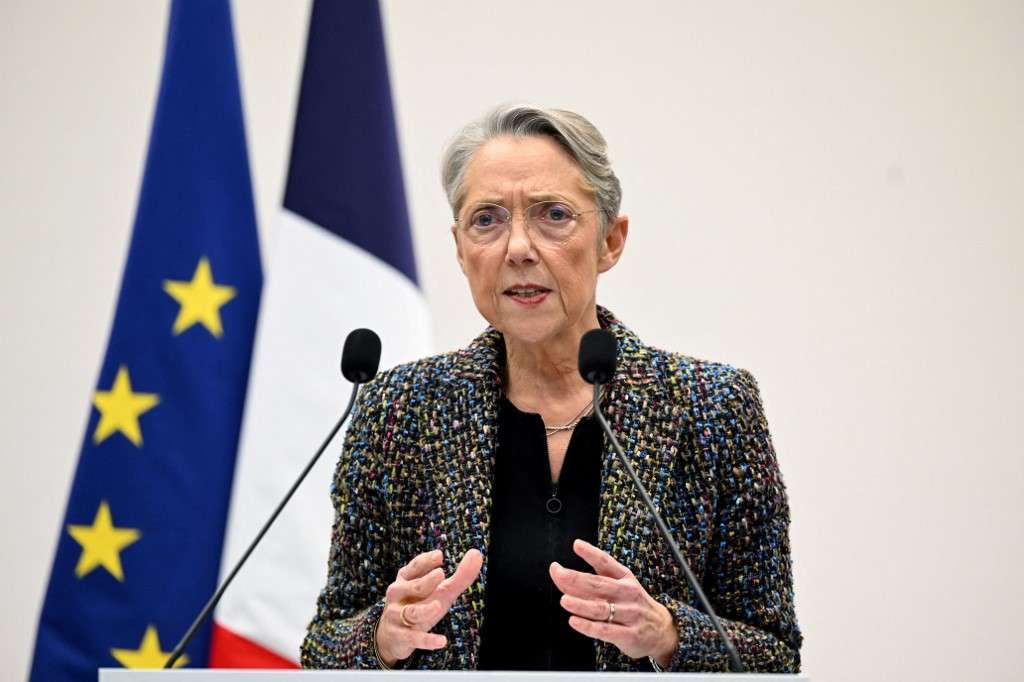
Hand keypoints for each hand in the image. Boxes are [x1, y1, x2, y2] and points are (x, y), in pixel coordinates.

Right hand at [376, 548, 482, 666]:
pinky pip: (415, 638)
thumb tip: (477, 553)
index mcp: (406, 579)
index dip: (426, 561)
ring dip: (425, 609)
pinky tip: (442, 641)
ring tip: (438, 605)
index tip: (439, 556)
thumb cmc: (420, 605)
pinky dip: (428, 640)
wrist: (392, 636)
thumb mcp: (440, 590)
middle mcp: (399, 595)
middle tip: (440, 574)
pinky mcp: (401, 636)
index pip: (414, 567)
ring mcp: (397, 616)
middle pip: (414, 587)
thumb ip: (459, 575)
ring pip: (412, 612)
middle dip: (426, 581)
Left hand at [550, 539, 677, 666]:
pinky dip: (588, 626)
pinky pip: (605, 631)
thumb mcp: (623, 585)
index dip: (592, 553)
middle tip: (558, 573)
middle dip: (576, 579)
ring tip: (564, 600)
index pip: (607, 563)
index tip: (577, 545)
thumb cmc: (634, 604)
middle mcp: (627, 594)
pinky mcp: (628, 635)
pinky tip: (574, 621)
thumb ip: (595, 577)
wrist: (663, 631)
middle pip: (599, 585)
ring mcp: (629, 614)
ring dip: (580, 604)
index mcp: (625, 578)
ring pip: (600, 608)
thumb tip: (566, 568)